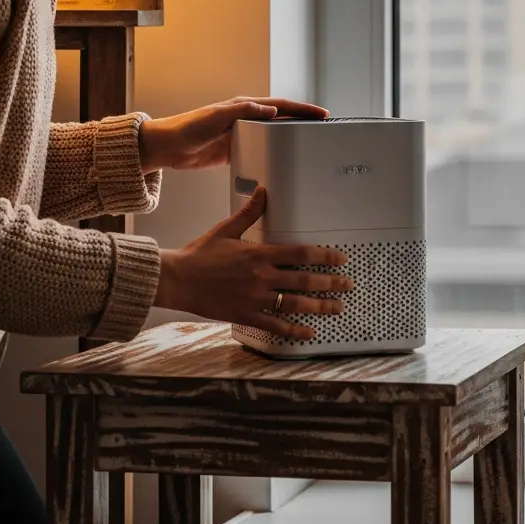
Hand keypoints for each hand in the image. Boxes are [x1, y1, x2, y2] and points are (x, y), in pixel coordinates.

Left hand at [138, 96, 328, 172]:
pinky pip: (260, 151)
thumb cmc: (186, 128)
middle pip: (281, 118)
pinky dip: (274, 153)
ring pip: (273, 135)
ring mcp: (241, 134)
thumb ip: (243, 111)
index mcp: (244, 106)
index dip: (302, 109)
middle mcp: (245, 118)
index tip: (320, 114)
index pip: (280, 106)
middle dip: (302, 120)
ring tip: (308, 143)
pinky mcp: (234, 150)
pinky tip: (282, 161)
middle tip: (322, 127)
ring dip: (290, 138)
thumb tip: (271, 110)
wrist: (167, 147)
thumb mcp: (216, 116)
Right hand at [154, 187, 353, 339]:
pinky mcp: (246, 315)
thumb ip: (249, 212)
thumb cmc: (200, 254)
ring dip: (320, 307)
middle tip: (348, 285)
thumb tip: (263, 190)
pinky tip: (309, 333)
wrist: (176, 279)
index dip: (325, 256)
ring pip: (295, 305)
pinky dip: (294, 330)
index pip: (301, 254)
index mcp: (260, 254)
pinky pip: (274, 325)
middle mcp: (262, 277)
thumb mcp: (226, 229)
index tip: (341, 259)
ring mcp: (255, 299)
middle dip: (331, 283)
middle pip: (305, 281)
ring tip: (338, 308)